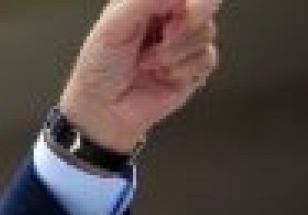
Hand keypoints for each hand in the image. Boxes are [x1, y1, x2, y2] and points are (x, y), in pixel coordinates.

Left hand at [59, 0, 221, 151]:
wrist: (103, 110)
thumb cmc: (100, 68)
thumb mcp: (113, 25)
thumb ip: (145, 1)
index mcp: (149, 2)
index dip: (190, 3)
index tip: (176, 16)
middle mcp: (169, 18)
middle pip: (206, 5)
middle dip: (187, 23)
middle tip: (166, 36)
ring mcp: (183, 42)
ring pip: (207, 32)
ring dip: (174, 52)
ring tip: (146, 64)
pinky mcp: (193, 68)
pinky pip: (208, 58)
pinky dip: (182, 69)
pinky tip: (161, 76)